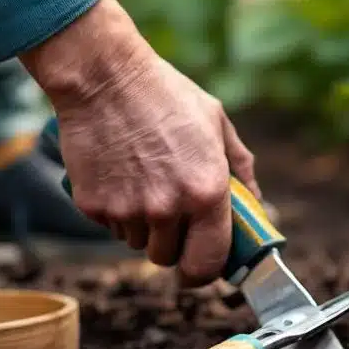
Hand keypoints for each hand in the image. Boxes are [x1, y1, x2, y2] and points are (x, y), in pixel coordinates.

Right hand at [19, 0, 258, 285]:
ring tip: (142, 180)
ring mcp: (127, 210)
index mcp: (206, 192)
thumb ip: (240, 168)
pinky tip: (118, 174)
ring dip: (142, 225)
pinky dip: (115, 210)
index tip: (199, 268)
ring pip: (137, 243)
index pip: (208, 263)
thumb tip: (254, 203)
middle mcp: (168, 208)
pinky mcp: (94, 205)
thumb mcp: (216, 123)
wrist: (104, 77)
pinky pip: (109, 225)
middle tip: (169, 211)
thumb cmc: (165, 95)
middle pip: (167, 259)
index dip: (204, 272)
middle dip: (170, 243)